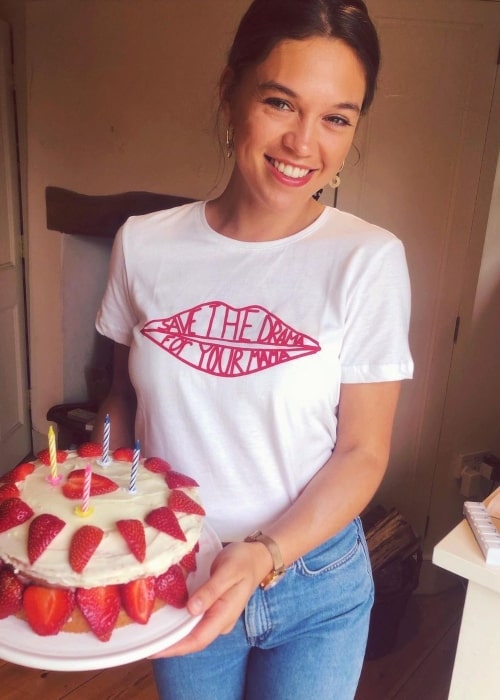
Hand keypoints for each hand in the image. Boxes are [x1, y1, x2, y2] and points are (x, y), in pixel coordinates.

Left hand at [149, 540, 271, 657]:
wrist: (257, 557)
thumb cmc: (242, 561)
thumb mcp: (227, 571)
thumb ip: (210, 591)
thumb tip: (191, 610)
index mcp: (224, 614)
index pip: (197, 639)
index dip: (175, 647)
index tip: (153, 650)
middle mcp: (220, 621)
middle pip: (193, 641)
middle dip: (170, 646)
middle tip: (144, 644)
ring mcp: (218, 617)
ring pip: (193, 633)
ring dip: (173, 637)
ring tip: (150, 635)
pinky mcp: (214, 610)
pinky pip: (195, 622)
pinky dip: (180, 625)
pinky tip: (167, 620)